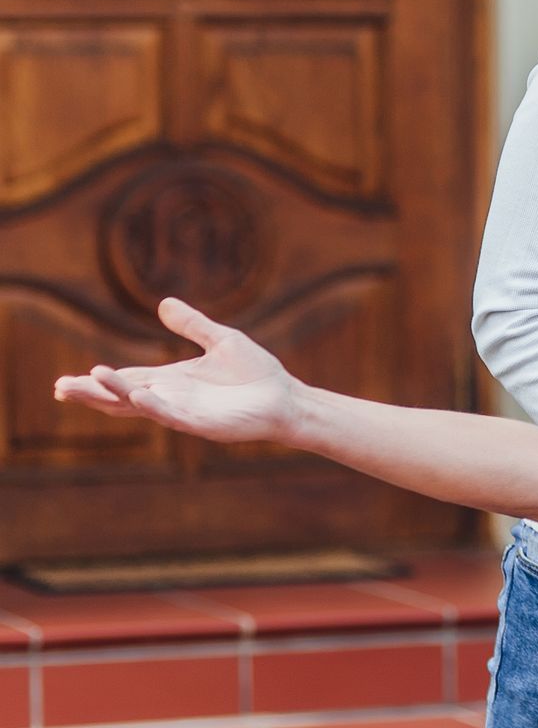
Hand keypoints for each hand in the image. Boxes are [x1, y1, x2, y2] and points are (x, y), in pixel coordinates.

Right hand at [53, 298, 299, 443]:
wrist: (287, 398)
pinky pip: (174, 416)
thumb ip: (193, 325)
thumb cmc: (256, 374)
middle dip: (93, 393)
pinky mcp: (205, 424)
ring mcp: (186, 413)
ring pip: (143, 405)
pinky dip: (155, 406)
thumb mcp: (222, 340)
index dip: (98, 381)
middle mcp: (173, 398)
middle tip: (60, 387)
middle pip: (123, 396)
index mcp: (173, 381)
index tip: (63, 382)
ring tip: (90, 380)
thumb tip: (163, 302)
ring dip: (117, 394)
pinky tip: (138, 395)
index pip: (127, 380)